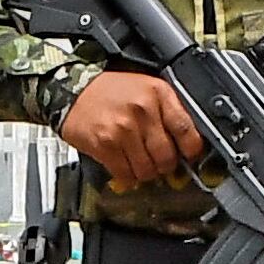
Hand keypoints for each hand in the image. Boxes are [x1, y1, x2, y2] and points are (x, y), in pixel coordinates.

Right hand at [60, 69, 205, 189]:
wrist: (72, 91)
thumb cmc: (111, 91)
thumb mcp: (146, 88)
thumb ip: (167, 110)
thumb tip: (188, 141)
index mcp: (158, 93)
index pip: (187, 130)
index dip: (192, 149)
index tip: (190, 156)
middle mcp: (142, 110)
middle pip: (167, 156)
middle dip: (165, 165)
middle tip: (160, 162)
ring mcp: (123, 129)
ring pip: (147, 170)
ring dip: (146, 173)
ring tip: (140, 162)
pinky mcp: (105, 145)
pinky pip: (126, 174)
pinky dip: (127, 176)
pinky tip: (125, 165)